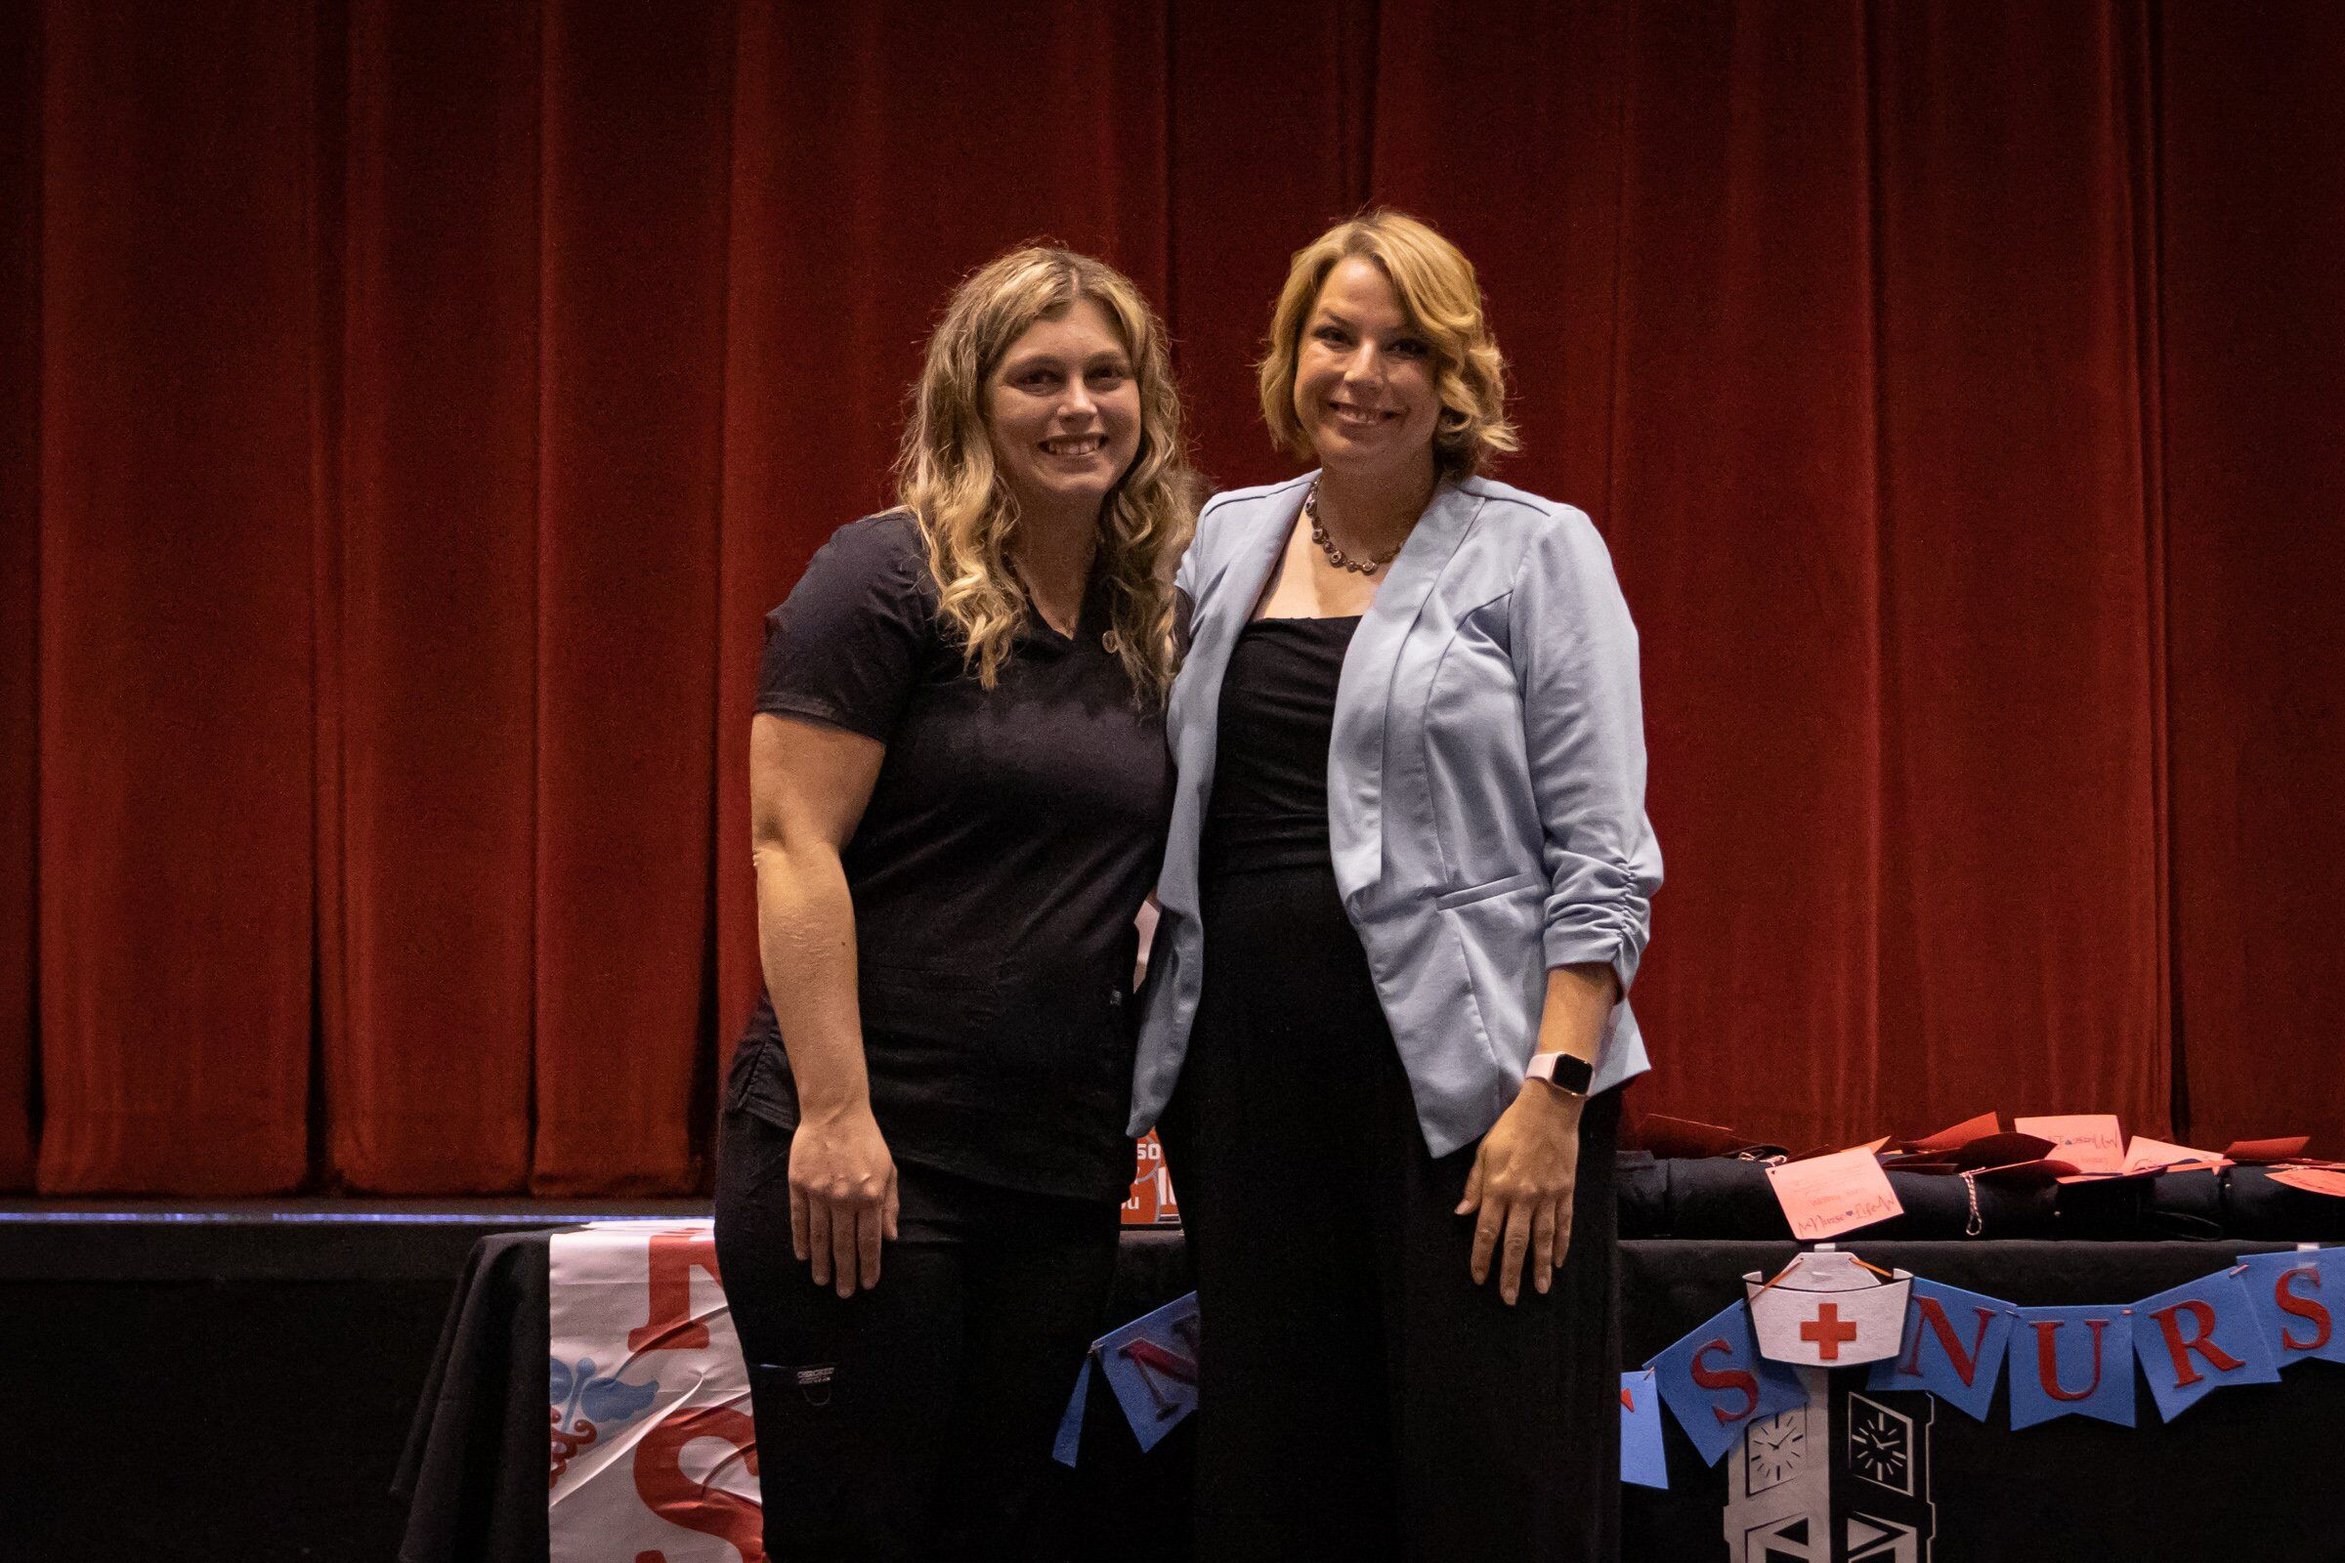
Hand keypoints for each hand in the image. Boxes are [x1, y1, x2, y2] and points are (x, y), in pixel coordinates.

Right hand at [788, 1103, 899, 1297]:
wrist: (835, 1112)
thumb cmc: (867, 1141)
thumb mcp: (889, 1170)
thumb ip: (889, 1205)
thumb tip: (890, 1238)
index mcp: (870, 1196)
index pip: (869, 1240)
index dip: (869, 1265)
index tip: (868, 1284)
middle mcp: (844, 1198)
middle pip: (844, 1244)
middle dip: (845, 1272)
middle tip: (844, 1293)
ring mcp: (819, 1193)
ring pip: (820, 1237)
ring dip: (822, 1262)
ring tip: (822, 1281)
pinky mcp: (799, 1185)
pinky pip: (800, 1219)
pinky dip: (801, 1239)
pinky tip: (803, 1256)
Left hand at [1457, 1081, 1584, 1304]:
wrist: (1549, 1111)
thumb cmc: (1511, 1130)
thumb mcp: (1484, 1153)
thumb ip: (1474, 1186)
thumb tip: (1462, 1215)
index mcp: (1498, 1188)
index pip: (1487, 1232)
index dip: (1482, 1257)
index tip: (1479, 1278)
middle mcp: (1523, 1197)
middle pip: (1515, 1243)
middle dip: (1511, 1273)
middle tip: (1509, 1299)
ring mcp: (1547, 1196)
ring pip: (1543, 1239)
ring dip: (1540, 1267)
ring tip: (1539, 1289)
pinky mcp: (1566, 1192)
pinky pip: (1564, 1224)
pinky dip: (1562, 1245)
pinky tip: (1558, 1262)